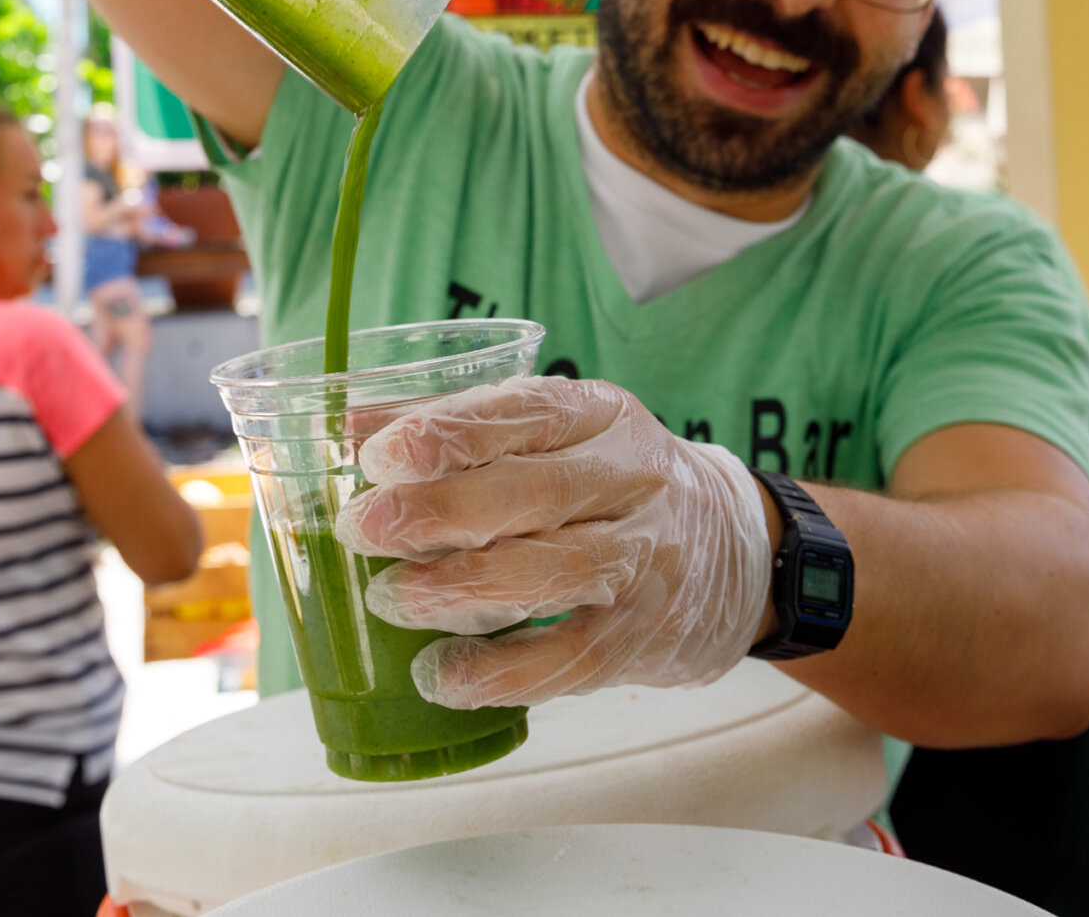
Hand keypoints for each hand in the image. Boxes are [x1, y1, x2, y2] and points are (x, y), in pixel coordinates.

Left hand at [335, 376, 772, 708]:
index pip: (527, 412)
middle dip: (440, 511)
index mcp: (601, 414)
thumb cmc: (611, 485)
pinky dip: (503, 673)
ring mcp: (646, 559)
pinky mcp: (645, 634)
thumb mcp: (559, 435)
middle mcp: (632, 480)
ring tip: (391, 599)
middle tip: (363, 529)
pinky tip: (444, 676)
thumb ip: (460, 427)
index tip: (382, 456)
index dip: (451, 432)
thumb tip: (349, 427)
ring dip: (463, 589)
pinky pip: (573, 658)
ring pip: (555, 572)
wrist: (738, 552)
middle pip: (535, 492)